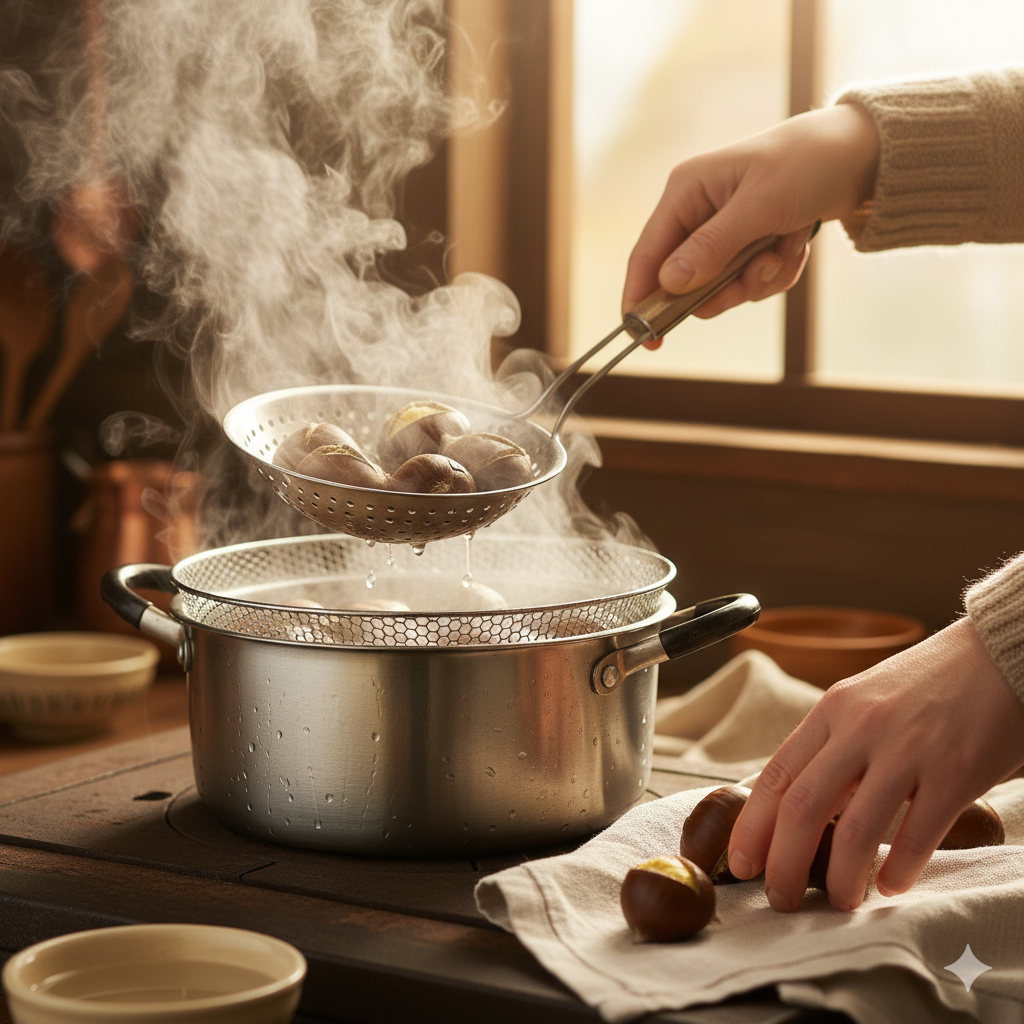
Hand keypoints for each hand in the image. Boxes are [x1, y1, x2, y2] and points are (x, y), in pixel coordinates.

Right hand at [622, 103, 879, 338]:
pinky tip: (794, 243)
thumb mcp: (760, 205)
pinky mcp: (748, 244)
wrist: (861, 154)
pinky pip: (749, 281)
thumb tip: (668, 283)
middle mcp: (698, 212)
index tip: (646, 337)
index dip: (641, 297)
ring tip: (784, 248)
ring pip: (721, 287)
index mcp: (686, 190)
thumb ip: (712, 247)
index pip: (648, 253)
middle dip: (724, 287)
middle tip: (754, 278)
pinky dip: (776, 271)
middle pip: (685, 280)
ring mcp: (723, 231)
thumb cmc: (807, 163)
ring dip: (758, 278)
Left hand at [727, 617, 1023, 911]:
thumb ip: (831, 746)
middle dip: (784, 864)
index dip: (753, 827)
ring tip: (840, 901)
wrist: (997, 655)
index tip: (742, 863)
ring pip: (854, 831)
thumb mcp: (862, 700)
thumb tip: (795, 802)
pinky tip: (892, 885)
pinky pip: (916, 836)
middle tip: (781, 900)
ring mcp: (907, 751)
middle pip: (803, 809)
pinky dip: (899, 870)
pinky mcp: (955, 773)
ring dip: (842, 878)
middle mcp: (860, 728)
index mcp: (832, 710)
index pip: (776, 776)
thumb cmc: (927, 684)